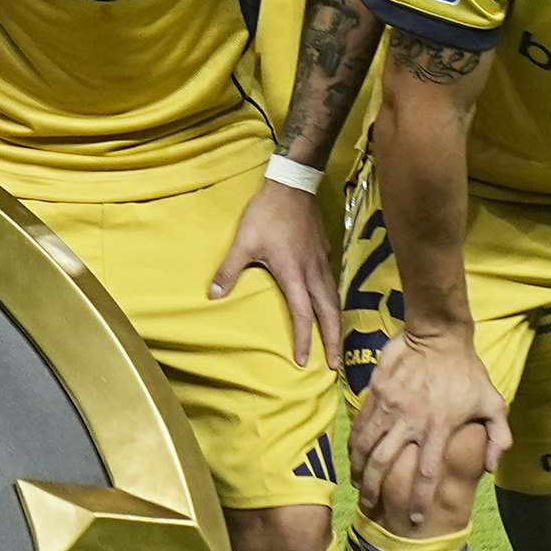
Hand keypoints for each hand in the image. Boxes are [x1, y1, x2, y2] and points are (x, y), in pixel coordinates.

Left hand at [209, 180, 334, 368]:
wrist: (292, 185)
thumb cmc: (266, 214)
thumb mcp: (243, 243)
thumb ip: (229, 270)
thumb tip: (213, 295)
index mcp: (294, 274)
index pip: (303, 315)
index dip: (305, 340)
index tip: (304, 361)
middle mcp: (313, 272)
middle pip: (329, 313)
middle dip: (334, 340)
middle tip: (336, 365)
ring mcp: (322, 261)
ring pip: (335, 299)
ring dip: (337, 323)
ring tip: (337, 342)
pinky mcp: (326, 251)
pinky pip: (333, 283)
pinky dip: (335, 301)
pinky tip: (330, 306)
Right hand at [351, 323, 503, 533]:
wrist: (438, 333)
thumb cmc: (468, 370)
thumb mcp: (494, 402)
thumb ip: (497, 437)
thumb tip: (490, 467)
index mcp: (440, 426)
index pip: (426, 472)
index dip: (419, 498)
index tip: (413, 517)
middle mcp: (411, 420)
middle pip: (386, 463)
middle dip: (375, 488)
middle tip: (370, 505)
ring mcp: (390, 405)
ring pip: (367, 445)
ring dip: (360, 469)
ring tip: (358, 485)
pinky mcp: (376, 392)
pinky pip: (360, 424)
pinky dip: (355, 444)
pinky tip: (354, 457)